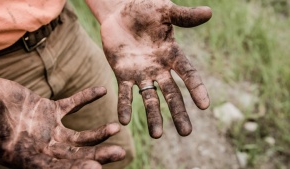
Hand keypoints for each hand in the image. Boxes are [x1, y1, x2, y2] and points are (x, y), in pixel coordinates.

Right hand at [0, 76, 124, 168]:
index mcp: (29, 159)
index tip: (96, 168)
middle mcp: (43, 147)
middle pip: (76, 155)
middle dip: (98, 155)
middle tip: (120, 154)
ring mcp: (48, 129)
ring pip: (79, 135)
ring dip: (98, 132)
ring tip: (116, 128)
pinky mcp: (50, 110)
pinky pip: (72, 104)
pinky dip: (86, 97)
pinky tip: (102, 90)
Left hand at [99, 0, 211, 137]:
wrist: (118, 11)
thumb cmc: (144, 9)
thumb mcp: (165, 11)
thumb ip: (184, 16)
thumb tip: (209, 12)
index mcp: (172, 54)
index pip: (188, 73)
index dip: (196, 88)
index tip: (205, 105)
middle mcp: (158, 68)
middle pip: (171, 93)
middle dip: (178, 112)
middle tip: (186, 133)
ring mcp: (141, 73)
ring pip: (149, 98)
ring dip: (153, 116)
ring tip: (156, 135)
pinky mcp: (122, 74)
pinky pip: (124, 93)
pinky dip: (124, 106)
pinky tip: (124, 121)